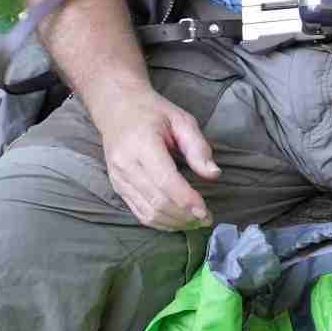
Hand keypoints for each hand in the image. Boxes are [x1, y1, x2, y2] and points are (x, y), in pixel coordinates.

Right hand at [94, 89, 219, 228]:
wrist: (117, 108)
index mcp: (142, 144)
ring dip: (174, 223)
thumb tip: (214, 174)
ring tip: (195, 222)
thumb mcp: (181, 120)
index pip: (165, 181)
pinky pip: (139, 213)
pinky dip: (160, 222)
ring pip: (148, 212)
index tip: (205, 212)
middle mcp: (126, 164)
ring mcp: (119, 178)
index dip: (186, 200)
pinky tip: (177, 221)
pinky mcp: (118, 187)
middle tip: (206, 219)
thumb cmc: (152, 112)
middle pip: (157, 201)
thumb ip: (198, 147)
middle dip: (184, 215)